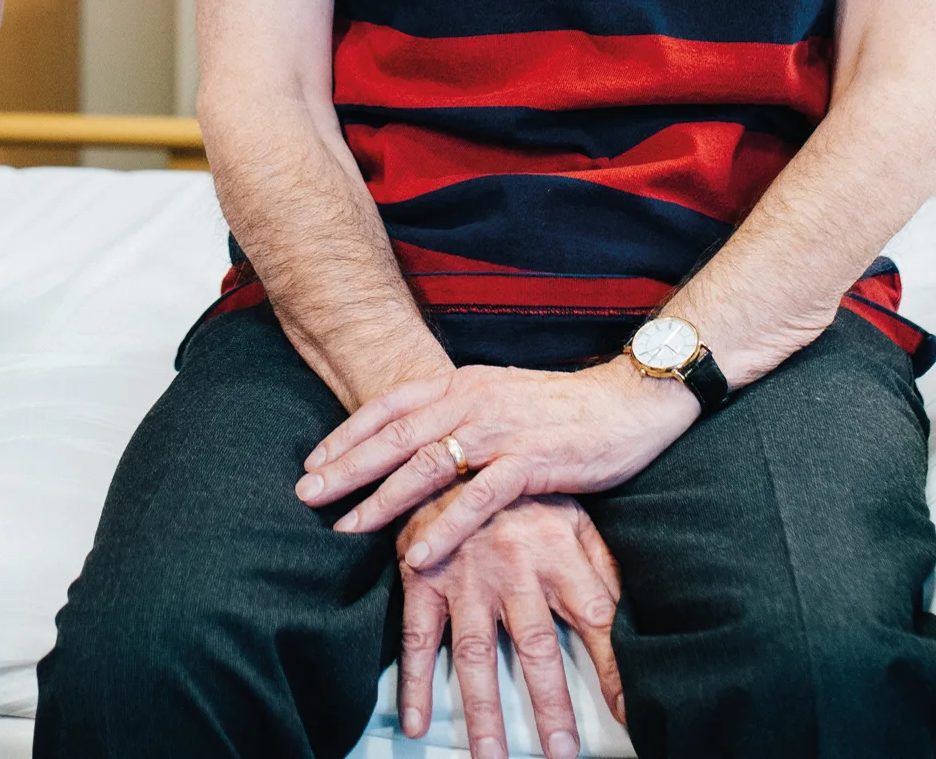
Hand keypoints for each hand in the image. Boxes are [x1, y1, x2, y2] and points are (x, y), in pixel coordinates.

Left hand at [299, 360, 696, 570]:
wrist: (629, 403)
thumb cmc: (563, 408)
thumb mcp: (500, 398)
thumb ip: (458, 415)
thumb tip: (415, 440)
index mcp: (462, 383)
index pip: (390, 404)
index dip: (347, 433)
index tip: (313, 460)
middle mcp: (473, 401)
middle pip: (395, 435)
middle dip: (346, 467)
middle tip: (306, 494)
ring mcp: (500, 430)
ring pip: (427, 465)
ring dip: (382, 499)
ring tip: (346, 527)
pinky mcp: (531, 461)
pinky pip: (477, 499)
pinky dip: (444, 527)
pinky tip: (417, 553)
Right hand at [397, 496, 621, 758]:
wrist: (451, 443)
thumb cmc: (522, 486)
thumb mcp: (573, 511)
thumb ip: (599, 561)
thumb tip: (627, 613)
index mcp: (557, 552)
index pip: (596, 619)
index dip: (613, 667)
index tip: (626, 711)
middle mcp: (514, 569)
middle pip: (537, 648)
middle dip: (551, 705)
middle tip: (560, 751)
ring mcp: (465, 577)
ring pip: (477, 654)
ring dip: (484, 711)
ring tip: (491, 756)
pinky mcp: (423, 578)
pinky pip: (417, 638)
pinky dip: (414, 682)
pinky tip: (415, 720)